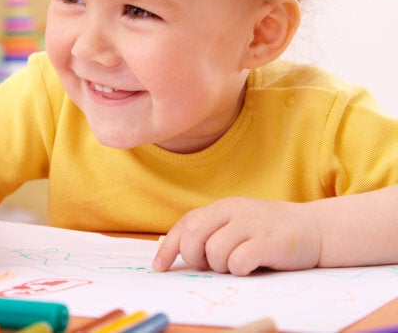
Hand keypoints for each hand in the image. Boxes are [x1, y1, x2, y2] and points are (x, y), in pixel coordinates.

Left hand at [152, 197, 321, 275]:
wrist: (316, 229)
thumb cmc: (270, 232)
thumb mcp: (238, 224)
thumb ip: (211, 231)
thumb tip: (175, 251)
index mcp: (222, 207)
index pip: (186, 224)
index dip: (169, 247)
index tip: (160, 267)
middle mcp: (234, 210)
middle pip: (194, 237)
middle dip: (194, 258)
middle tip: (208, 266)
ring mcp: (252, 224)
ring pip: (214, 252)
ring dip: (220, 266)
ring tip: (236, 264)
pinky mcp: (268, 241)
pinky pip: (238, 261)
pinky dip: (239, 270)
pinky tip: (250, 266)